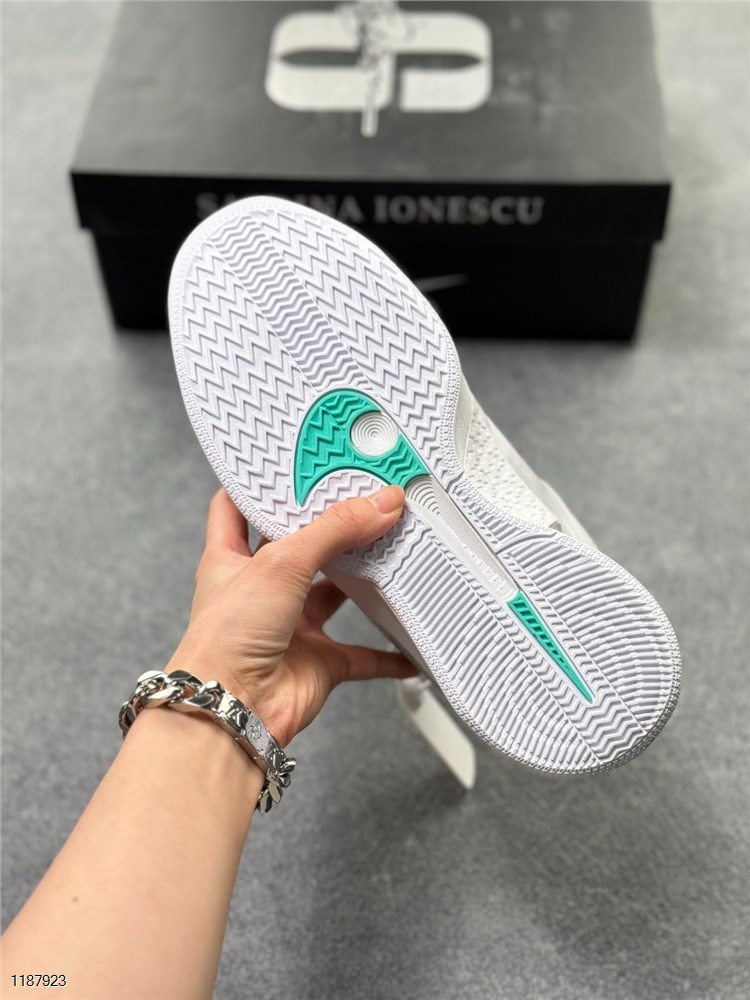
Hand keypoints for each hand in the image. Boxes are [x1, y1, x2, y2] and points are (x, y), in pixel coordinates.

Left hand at [166, 485, 415, 745]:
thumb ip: (334, 529)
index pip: (239, 508)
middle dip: (329, 528)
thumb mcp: (281, 563)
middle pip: (300, 547)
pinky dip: (387, 653)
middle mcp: (259, 591)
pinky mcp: (317, 663)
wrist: (231, 710)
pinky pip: (361, 655)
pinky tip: (407, 645)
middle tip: (362, 499)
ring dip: (362, 581)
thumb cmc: (224, 640)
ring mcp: (289, 627)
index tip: (294, 463)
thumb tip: (378, 503)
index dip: (262, 484)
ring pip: (334, 595)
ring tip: (392, 550)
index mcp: (231, 558)